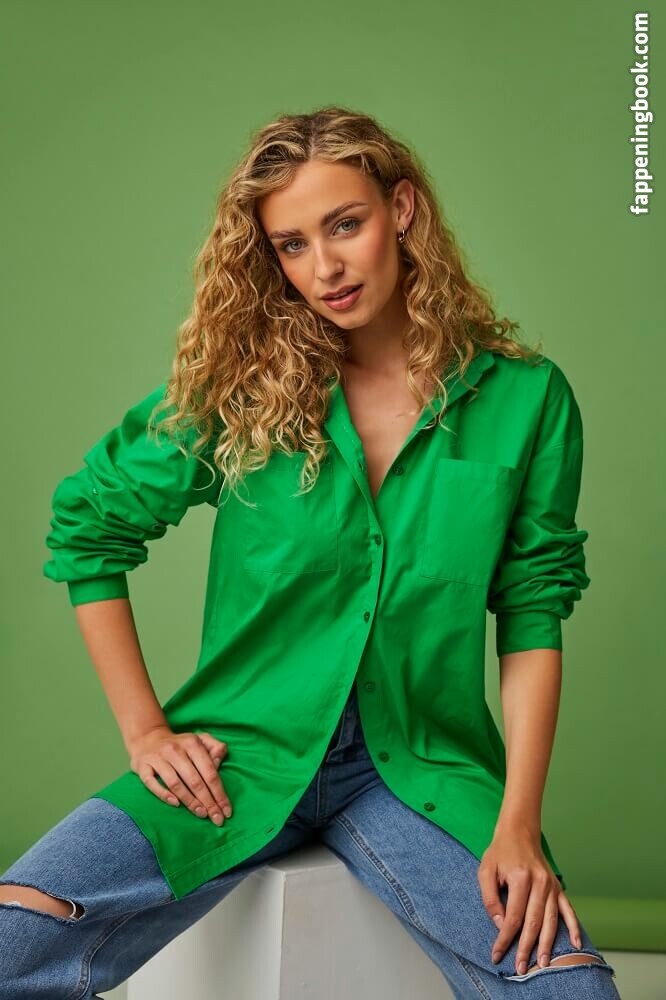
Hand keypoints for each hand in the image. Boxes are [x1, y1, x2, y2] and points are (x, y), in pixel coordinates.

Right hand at [129, 726, 231, 825]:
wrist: (147, 738)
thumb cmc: (180, 745)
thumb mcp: (199, 739)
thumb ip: (214, 747)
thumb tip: (221, 757)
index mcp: (192, 743)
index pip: (210, 771)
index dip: (219, 793)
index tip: (226, 811)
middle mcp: (175, 750)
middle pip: (194, 780)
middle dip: (208, 802)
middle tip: (216, 818)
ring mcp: (158, 758)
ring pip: (175, 783)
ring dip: (190, 801)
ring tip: (201, 814)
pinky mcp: (142, 766)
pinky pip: (152, 783)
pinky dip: (164, 794)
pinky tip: (175, 804)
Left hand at [477, 823, 581, 975]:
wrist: (519, 832)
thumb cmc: (500, 852)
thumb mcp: (486, 871)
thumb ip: (491, 899)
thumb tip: (501, 925)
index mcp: (520, 878)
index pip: (513, 917)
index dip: (505, 939)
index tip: (497, 954)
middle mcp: (539, 883)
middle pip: (533, 922)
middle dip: (527, 948)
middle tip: (522, 969)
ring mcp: (551, 885)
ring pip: (551, 920)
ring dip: (547, 944)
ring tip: (544, 964)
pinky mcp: (557, 886)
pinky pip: (568, 910)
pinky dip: (573, 927)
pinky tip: (576, 945)